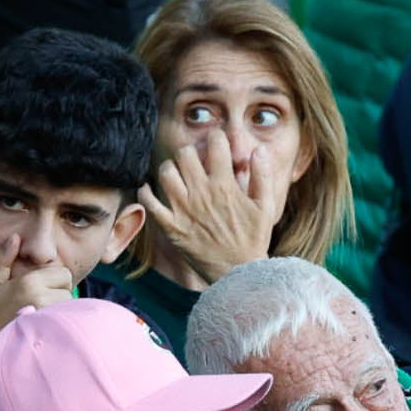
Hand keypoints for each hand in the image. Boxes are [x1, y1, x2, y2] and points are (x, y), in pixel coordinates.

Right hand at [0, 234, 74, 352]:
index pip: (63, 273)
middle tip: (39, 305)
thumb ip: (1, 258)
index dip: (54, 280)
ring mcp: (50, 316)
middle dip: (58, 294)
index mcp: (29, 282)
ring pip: (70, 305)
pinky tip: (47, 328)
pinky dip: (62, 322)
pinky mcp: (55, 332)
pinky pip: (69, 320)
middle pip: (69, 289)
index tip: (40, 290)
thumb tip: (15, 237)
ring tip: (41, 317)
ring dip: (60, 310)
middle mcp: (42, 297)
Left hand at [137, 129, 280, 284]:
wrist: (239, 273)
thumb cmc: (253, 239)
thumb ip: (263, 175)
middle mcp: (202, 193)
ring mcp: (184, 210)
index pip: (215, 143)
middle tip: (194, 160)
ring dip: (170, 169)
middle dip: (190, 151)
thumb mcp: (265, 207)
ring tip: (176, 175)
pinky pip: (150, 204)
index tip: (216, 143)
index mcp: (224, 185)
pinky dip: (145, 193)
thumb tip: (257, 149)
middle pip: (185, 154)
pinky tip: (149, 189)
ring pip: (166, 172)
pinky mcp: (172, 227)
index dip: (216, 138)